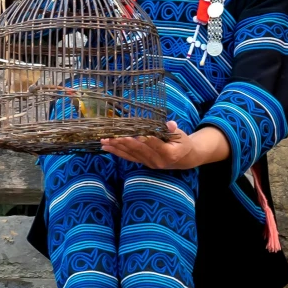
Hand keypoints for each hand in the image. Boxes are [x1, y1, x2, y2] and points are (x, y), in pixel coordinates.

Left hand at [102, 122, 223, 171]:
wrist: (184, 159)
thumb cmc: (182, 143)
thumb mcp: (182, 135)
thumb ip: (174, 130)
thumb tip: (170, 124)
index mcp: (169, 153)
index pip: (154, 144)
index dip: (143, 139)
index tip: (132, 134)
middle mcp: (157, 161)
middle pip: (139, 150)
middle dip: (124, 143)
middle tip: (111, 136)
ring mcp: (149, 163)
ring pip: (131, 155)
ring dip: (116, 148)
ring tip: (104, 141)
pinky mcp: (143, 163)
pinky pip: (129, 158)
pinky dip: (117, 152)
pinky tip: (106, 148)